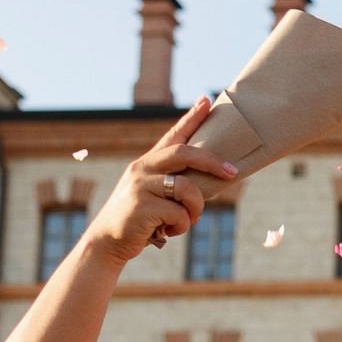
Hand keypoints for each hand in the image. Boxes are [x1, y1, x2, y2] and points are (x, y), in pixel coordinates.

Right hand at [78, 97, 239, 266]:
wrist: (108, 241)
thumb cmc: (140, 219)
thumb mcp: (155, 195)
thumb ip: (174, 185)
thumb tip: (212, 182)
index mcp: (147, 163)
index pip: (173, 136)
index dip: (191, 118)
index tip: (207, 101)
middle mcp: (142, 168)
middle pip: (184, 154)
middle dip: (212, 162)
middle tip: (232, 172)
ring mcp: (140, 186)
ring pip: (187, 189)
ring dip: (196, 208)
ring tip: (189, 220)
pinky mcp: (141, 206)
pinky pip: (179, 214)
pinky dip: (182, 226)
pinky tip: (170, 232)